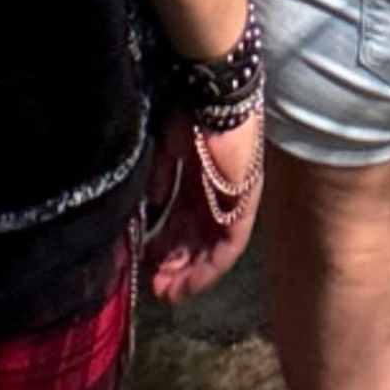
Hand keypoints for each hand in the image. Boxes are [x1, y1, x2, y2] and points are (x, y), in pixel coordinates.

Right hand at [141, 105, 262, 301]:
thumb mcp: (166, 149)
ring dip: (190, 272)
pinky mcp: (245, 205)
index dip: (165, 243)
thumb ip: (161, 179)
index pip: (184, 219)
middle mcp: (218, 194)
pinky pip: (230, 246)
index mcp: (199, 179)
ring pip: (213, 248)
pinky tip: (188, 283)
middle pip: (198, 238)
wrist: (214, 98)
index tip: (144, 262)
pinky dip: (209, 267)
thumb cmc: (189, 114)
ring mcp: (233, 200)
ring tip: (166, 291)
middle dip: (175, 264)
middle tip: (154, 285)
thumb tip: (152, 206)